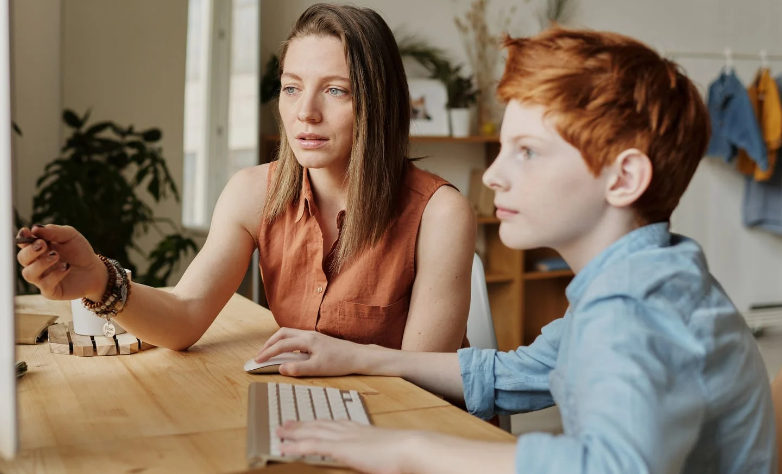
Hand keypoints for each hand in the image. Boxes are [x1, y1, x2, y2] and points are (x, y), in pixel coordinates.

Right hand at [16, 224, 107, 300]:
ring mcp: (42, 278)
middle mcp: (36, 264)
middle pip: (22, 258)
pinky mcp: (50, 291)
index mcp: (38, 249)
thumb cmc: (80, 251)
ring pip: (28, 274)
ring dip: (41, 264)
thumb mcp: (70, 236)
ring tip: (56, 256)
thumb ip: (54, 231)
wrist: (94, 270)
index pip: (23, 243)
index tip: (26, 232)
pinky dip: (55, 275)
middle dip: (30, 251)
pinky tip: (66, 267)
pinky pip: (45, 285)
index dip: (22, 238)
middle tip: (43, 245)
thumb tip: (35, 228)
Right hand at [254, 328, 368, 376]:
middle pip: (282, 333)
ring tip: (270, 352)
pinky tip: (288, 352)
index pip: (281, 345)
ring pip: (289, 334)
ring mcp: (313, 335)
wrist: (358, 356)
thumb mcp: (318, 369)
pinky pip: (296, 337)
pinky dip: (287, 342)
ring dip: (277, 341)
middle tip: (260, 355)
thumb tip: (281, 368)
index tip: (257, 361)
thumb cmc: (340, 362)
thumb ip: (298, 368)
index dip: (267, 353)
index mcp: (307, 340)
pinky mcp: (317, 339)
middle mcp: (309, 334)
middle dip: (269, 343)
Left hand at [277, 420, 419, 473]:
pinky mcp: (342, 449)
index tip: (308, 421)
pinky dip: (296, 446)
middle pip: (320, 424)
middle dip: (302, 424)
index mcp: (360, 430)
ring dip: (294, 432)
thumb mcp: (386, 450)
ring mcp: (344, 438)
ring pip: (312, 432)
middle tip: (286, 423)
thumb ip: (375, 452)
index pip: (334, 423)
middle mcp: (349, 430)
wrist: (410, 448)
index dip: (318, 422)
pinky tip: (284, 448)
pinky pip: (312, 446)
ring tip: (279, 432)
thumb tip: (375, 456)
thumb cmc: (405, 453)